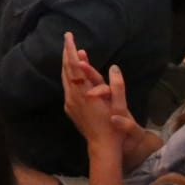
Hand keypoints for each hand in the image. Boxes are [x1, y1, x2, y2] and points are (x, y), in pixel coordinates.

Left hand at [61, 33, 138, 152]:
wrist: (102, 147)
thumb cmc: (114, 127)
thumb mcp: (120, 107)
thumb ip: (117, 87)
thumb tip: (114, 68)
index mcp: (85, 93)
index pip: (75, 66)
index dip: (72, 50)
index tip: (69, 37)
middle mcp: (73, 95)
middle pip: (67, 69)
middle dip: (67, 52)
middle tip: (68, 37)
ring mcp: (69, 102)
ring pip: (64, 77)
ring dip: (67, 63)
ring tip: (70, 50)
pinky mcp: (69, 108)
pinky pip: (66, 85)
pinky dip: (68, 74)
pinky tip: (72, 71)